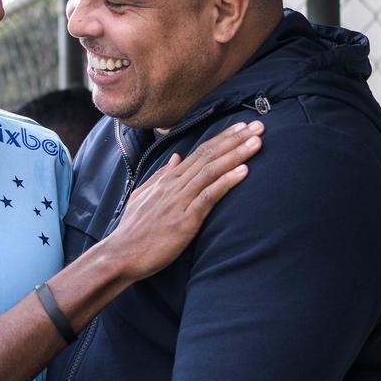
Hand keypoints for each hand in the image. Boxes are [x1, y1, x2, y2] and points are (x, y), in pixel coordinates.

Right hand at [109, 120, 262, 280]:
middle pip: (209, 156)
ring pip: (211, 171)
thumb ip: (160, 176)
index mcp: (167, 180)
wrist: (121, 254)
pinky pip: (208, 196)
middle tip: (259, 126)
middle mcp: (174, 185)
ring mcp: (179, 201)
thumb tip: (176, 158)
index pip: (199, 152)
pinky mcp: (184, 220)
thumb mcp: (142, 196)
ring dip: (236, 155)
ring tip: (257, 142)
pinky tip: (244, 172)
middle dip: (235, 139)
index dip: (223, 139)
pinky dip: (226, 182)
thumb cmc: (133, 230)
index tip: (242, 127)